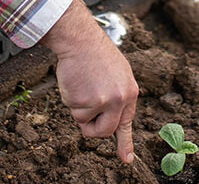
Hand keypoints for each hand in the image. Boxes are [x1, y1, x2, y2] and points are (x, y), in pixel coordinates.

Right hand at [40, 0, 138, 162]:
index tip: (127, 160)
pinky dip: (69, 99)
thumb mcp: (116, 74)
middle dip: (91, 128)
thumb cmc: (95, 55)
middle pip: (104, 132)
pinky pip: (73, 111)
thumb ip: (116, 96)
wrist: (80, 39)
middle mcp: (119, 99)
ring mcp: (103, 101)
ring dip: (78, 107)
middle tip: (85, 113)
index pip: (126, 123)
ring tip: (82, 83)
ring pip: (84, 121)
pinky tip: (75, 81)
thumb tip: (110, 119)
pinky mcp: (85, 100)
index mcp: (129, 92)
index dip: (125, 143)